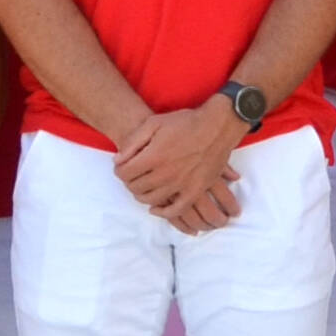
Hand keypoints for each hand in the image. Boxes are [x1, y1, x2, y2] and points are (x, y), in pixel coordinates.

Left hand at [112, 103, 244, 230]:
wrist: (217, 126)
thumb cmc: (185, 122)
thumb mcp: (154, 123)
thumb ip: (133, 142)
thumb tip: (118, 161)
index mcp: (154, 156)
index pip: (125, 173)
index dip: (119, 170)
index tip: (122, 167)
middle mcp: (166, 173)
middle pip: (136, 187)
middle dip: (130, 182)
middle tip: (133, 176)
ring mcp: (181, 184)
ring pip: (152, 200)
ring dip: (142, 195)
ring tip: (143, 187)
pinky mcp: (195, 191)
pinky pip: (176, 210)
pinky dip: (163, 212)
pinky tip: (157, 208)